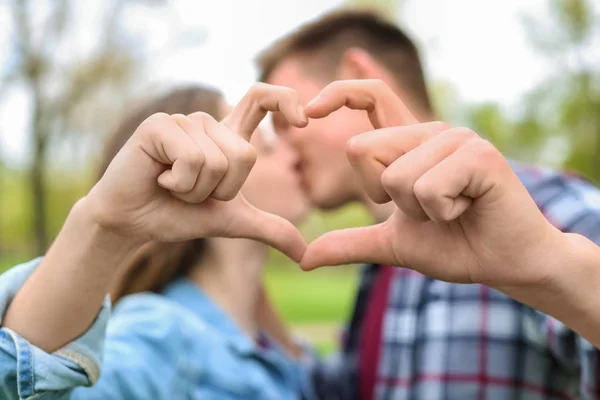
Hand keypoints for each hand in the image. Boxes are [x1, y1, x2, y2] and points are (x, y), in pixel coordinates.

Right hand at [86, 83, 308, 260]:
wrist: (134, 223)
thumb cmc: (180, 216)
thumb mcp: (233, 222)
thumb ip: (271, 230)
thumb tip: (306, 255)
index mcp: (227, 136)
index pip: (262, 98)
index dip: (286, 100)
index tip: (303, 122)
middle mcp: (208, 123)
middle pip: (245, 155)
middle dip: (221, 190)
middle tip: (191, 190)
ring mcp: (183, 121)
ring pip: (217, 161)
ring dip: (196, 190)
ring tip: (173, 185)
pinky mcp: (159, 125)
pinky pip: (192, 159)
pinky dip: (179, 183)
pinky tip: (159, 180)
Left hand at [300, 79, 567, 287]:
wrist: (504, 264)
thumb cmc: (454, 245)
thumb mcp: (392, 244)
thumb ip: (349, 244)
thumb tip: (304, 259)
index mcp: (409, 142)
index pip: (371, 95)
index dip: (337, 95)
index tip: (307, 113)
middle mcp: (431, 131)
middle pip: (362, 150)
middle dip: (385, 197)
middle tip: (426, 210)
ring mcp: (457, 138)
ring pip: (396, 176)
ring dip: (418, 211)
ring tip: (450, 210)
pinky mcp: (479, 155)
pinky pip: (428, 187)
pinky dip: (441, 213)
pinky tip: (467, 208)